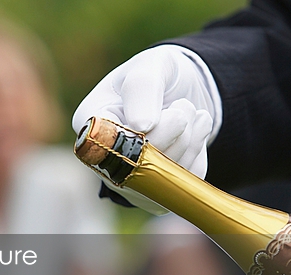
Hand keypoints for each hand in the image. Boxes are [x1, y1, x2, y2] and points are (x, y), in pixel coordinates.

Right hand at [73, 45, 220, 179]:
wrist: (180, 90)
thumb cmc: (156, 76)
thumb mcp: (150, 66)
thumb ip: (142, 88)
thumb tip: (142, 127)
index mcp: (92, 127)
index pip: (115, 145)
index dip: (149, 135)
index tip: (175, 111)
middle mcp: (105, 159)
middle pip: (142, 165)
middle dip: (176, 133)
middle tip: (185, 107)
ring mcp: (131, 179)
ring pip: (165, 176)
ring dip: (190, 140)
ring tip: (191, 113)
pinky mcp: (156, 190)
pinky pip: (183, 182)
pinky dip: (197, 154)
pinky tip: (196, 133)